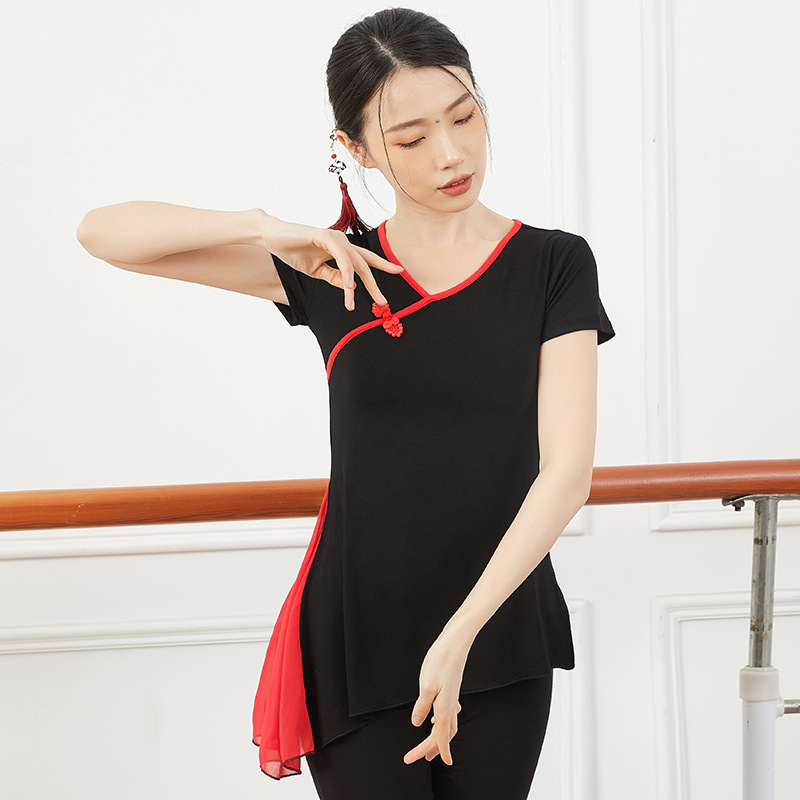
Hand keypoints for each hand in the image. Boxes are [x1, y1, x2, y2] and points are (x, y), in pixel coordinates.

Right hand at [260, 215, 403, 310]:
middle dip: (374, 285)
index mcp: (342, 249)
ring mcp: (335, 238)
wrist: (272, 237)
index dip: (383, 265)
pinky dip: (346, 272)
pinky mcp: (324, 236)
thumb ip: (333, 277)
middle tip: (383, 302)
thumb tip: (350, 287)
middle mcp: (342, 241)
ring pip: (354, 264)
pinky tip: (349, 286)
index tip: (399, 272)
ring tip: (353, 304)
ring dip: (355, 286)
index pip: (366, 259)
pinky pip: (341, 258)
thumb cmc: (294, 251)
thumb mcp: (317, 270)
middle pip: (365, 265)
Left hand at [403, 628, 470, 766]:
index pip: (439, 737)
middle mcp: (450, 705)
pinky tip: (435, 719)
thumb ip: (422, 706)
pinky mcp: (451, 689)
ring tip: (429, 746)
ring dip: (439, 737)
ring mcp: (452, 697)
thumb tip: (417, 723)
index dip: (431, 751)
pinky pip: (449, 712)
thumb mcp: (426, 685)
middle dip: (431, 748)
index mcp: (445, 708)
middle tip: (415, 757)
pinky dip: (442, 722)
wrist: (456, 642)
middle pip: (443, 734)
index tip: (421, 762)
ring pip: (448, 724)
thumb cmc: (440, 661)